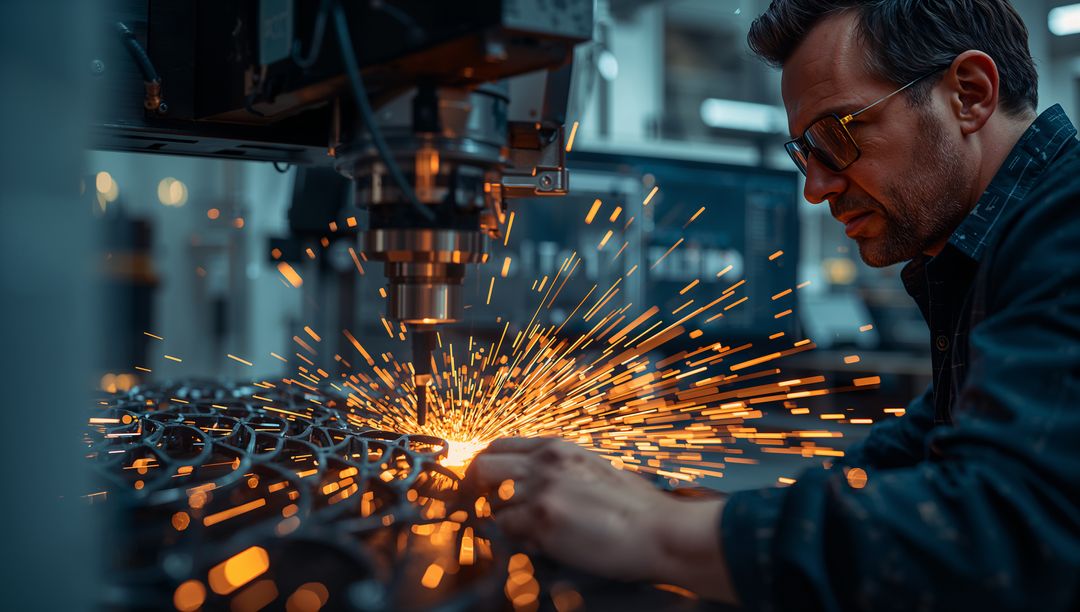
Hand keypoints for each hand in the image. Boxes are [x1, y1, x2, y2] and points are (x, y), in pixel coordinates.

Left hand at [466, 437, 738, 602]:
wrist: (662, 531)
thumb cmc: (637, 507)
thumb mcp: (594, 469)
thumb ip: (559, 470)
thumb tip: (530, 482)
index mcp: (558, 447)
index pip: (499, 446)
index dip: (486, 467)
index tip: (485, 486)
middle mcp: (545, 463)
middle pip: (482, 466)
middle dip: (477, 490)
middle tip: (487, 510)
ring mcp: (542, 491)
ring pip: (492, 503)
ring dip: (503, 520)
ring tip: (529, 533)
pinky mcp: (543, 522)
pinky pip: (507, 532)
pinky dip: (517, 542)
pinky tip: (541, 545)